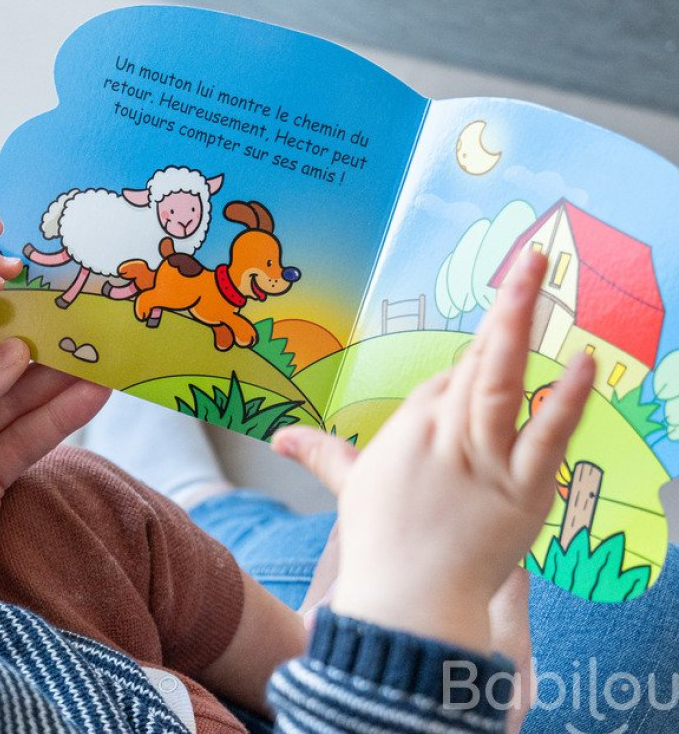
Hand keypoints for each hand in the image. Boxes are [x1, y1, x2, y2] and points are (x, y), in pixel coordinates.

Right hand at [273, 250, 594, 653]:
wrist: (405, 601)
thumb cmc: (380, 544)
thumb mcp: (349, 489)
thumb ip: (321, 454)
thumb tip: (277, 437)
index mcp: (407, 430)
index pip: (448, 379)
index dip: (475, 362)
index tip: (499, 340)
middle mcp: (442, 435)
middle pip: (474, 361)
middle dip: (505, 307)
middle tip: (531, 257)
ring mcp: (482, 461)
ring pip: (501, 383)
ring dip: (521, 327)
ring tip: (542, 276)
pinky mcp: (521, 490)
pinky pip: (544, 436)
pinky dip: (564, 399)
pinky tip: (581, 361)